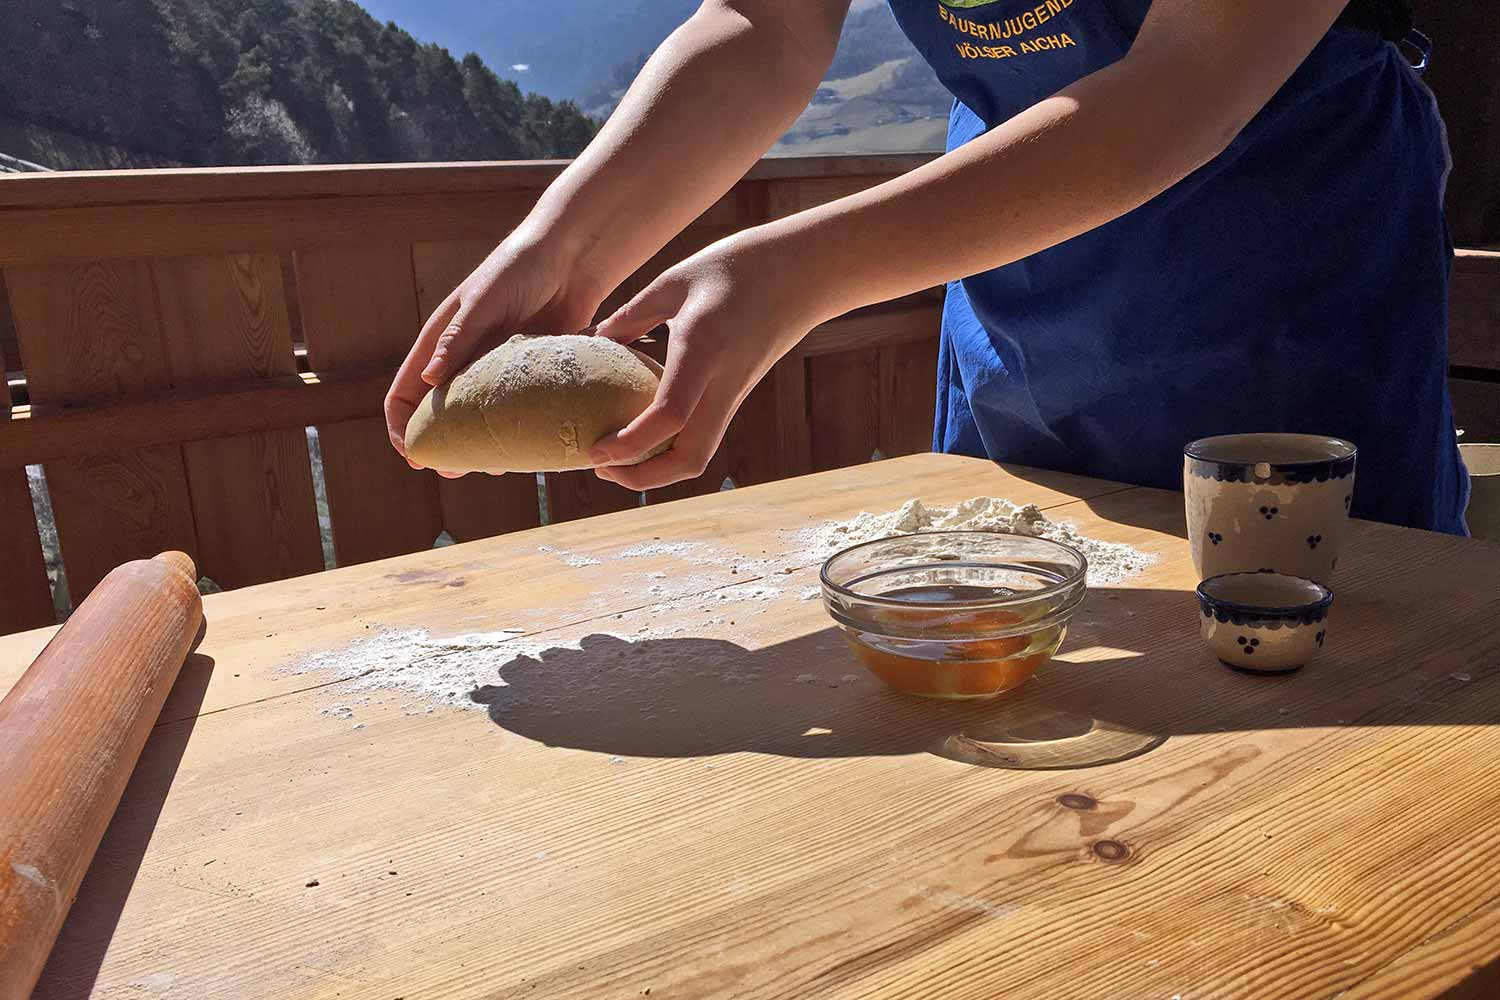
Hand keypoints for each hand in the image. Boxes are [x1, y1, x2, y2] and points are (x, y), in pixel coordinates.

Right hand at [385, 228, 606, 475]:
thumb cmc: (518, 271)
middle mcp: (461, 362)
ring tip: (492, 466)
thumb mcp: (484, 302)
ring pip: (475, 420)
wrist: (570, 261)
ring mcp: (494, 371)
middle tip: (454, 472)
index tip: (412, 455)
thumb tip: (428, 380)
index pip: (405, 393)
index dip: (402, 427)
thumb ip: (458, 338)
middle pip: (438, 416)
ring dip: (477, 445)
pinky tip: (523, 448)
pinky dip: (511, 432)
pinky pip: (512, 413)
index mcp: (439, 343)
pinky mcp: (526, 375)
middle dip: (440, 447)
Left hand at [589, 235, 818, 489]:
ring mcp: (735, 393)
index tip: (595, 450)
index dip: (630, 443)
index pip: (669, 415)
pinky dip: (672, 448)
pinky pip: (704, 436)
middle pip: (689, 459)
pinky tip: (644, 433)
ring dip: (658, 471)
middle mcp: (723, 382)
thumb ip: (632, 314)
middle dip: (643, 478)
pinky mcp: (738, 395)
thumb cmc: (741, 265)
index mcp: (703, 349)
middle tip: (603, 467)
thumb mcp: (676, 280)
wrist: (807, 272)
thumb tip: (594, 341)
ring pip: (699, 455)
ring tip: (618, 458)